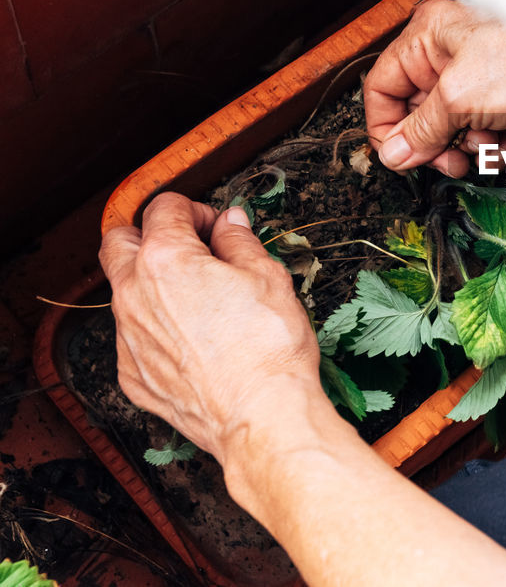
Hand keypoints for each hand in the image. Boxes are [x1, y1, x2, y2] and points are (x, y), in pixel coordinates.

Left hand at [98, 193, 322, 462]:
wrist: (261, 415)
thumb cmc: (268, 347)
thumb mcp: (268, 277)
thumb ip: (240, 242)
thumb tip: (230, 223)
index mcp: (166, 260)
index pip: (164, 209)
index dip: (196, 210)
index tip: (216, 226)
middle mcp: (134, 295)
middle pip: (117, 242)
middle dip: (148, 235)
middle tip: (189, 248)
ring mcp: (128, 338)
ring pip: (124, 293)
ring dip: (152, 284)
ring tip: (199, 300)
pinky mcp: (132, 374)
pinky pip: (134, 338)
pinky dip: (157, 330)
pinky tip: (196, 342)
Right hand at [364, 0, 505, 174]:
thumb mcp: (460, 98)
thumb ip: (421, 129)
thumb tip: (392, 154)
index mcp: (429, 38)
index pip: (383, 86)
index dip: (387, 127)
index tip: (400, 158)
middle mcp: (451, 55)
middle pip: (418, 114)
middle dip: (434, 143)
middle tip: (449, 163)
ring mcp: (482, 79)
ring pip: (453, 130)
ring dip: (467, 148)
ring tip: (487, 146)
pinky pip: (485, 134)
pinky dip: (493, 147)